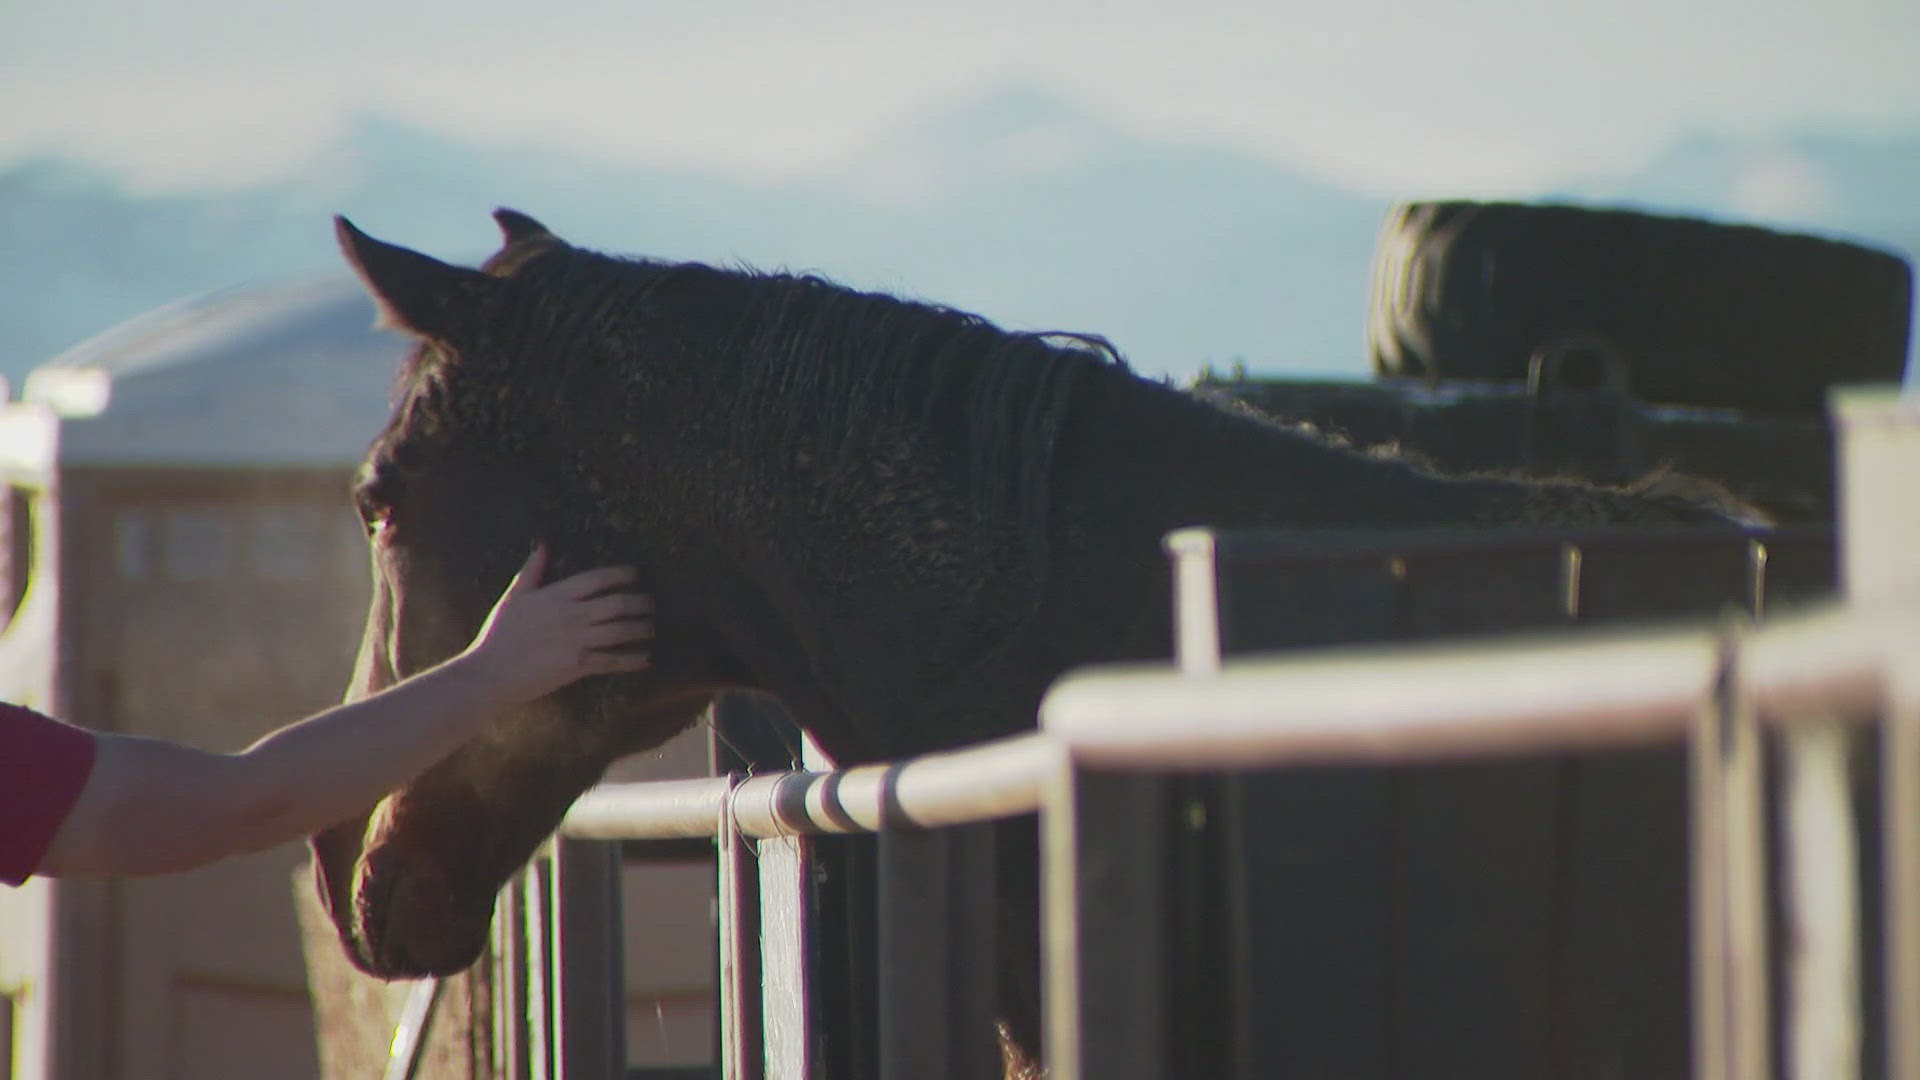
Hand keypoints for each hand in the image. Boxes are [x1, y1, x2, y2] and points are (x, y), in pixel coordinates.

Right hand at [460, 545, 653, 703]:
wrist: (490, 673)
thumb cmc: (499, 635)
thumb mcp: (514, 598)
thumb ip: (532, 571)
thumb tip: (543, 545)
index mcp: (556, 596)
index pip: (597, 579)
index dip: (621, 574)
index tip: (636, 574)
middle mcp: (572, 615)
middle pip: (618, 603)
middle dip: (640, 602)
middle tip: (652, 603)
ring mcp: (577, 641)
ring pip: (621, 630)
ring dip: (642, 628)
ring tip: (652, 628)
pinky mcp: (579, 666)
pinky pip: (614, 660)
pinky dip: (633, 659)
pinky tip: (646, 658)